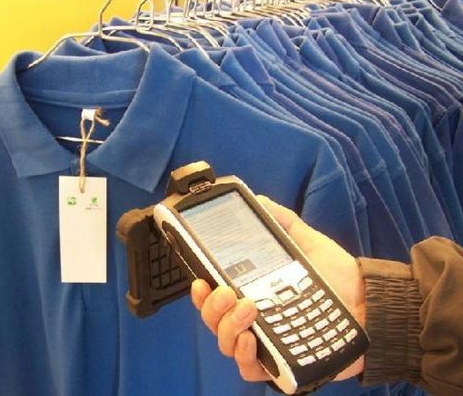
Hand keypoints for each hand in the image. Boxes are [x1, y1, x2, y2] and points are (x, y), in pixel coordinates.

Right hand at [190, 195, 364, 382]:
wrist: (370, 303)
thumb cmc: (337, 277)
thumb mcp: (307, 243)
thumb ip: (283, 222)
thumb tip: (260, 200)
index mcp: (253, 292)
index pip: (216, 295)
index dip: (202, 291)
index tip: (201, 279)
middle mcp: (253, 319)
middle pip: (214, 320)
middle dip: (212, 307)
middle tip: (228, 292)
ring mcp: (265, 342)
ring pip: (226, 344)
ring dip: (228, 327)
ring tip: (248, 308)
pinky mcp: (280, 364)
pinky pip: (248, 370)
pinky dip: (244, 357)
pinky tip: (251, 341)